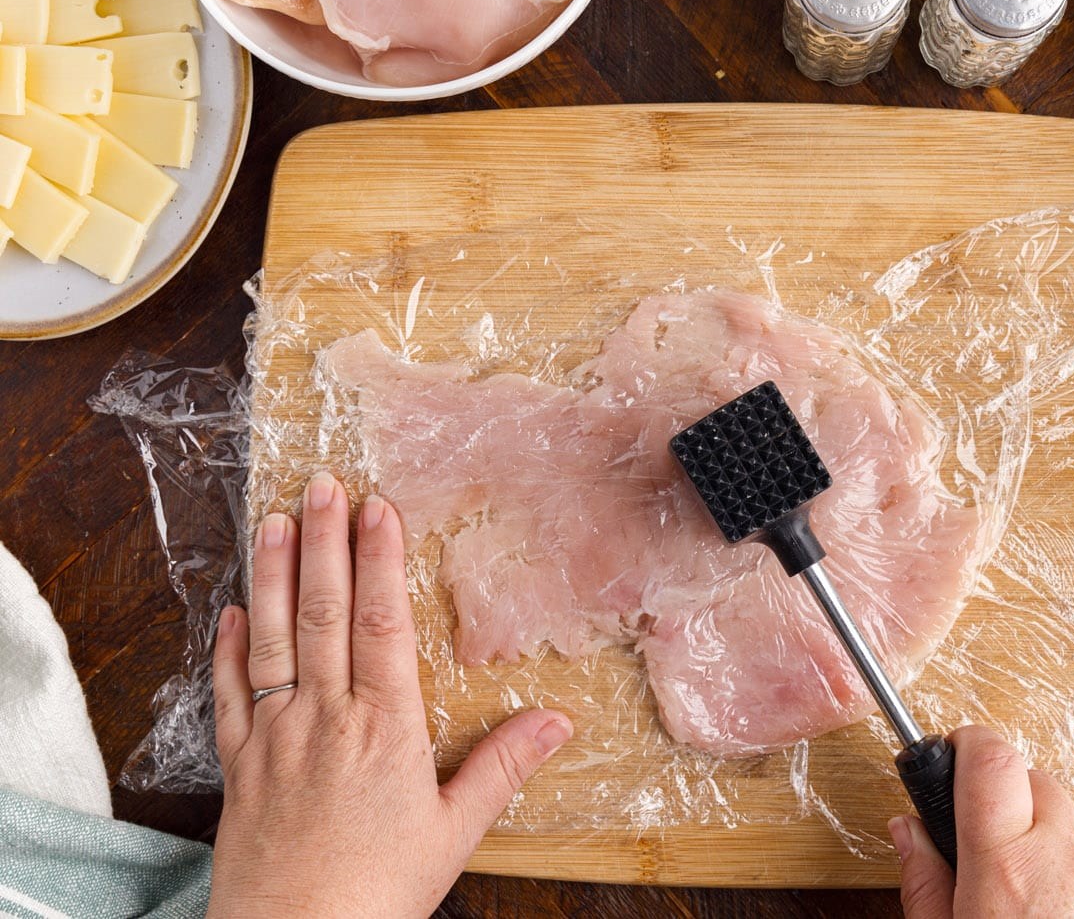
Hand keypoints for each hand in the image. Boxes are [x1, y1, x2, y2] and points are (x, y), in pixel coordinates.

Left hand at [207, 473, 572, 917]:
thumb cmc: (377, 892)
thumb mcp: (456, 832)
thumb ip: (503, 768)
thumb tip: (558, 721)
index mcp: (385, 728)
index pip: (381, 624)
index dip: (379, 561)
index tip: (378, 508)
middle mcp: (326, 718)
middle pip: (323, 614)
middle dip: (324, 543)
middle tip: (322, 485)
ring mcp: (275, 737)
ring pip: (273, 639)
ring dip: (274, 575)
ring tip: (275, 521)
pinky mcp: (239, 765)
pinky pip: (230, 693)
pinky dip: (227, 648)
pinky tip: (230, 610)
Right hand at [889, 725, 1073, 917]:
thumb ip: (925, 883)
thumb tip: (908, 831)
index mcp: (1005, 868)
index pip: (991, 758)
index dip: (968, 746)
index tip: (953, 755)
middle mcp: (1070, 864)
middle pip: (1039, 784)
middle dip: (1008, 799)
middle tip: (981, 845)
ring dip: (1050, 853)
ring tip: (1029, 915)